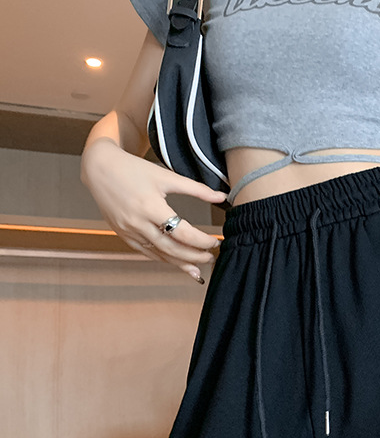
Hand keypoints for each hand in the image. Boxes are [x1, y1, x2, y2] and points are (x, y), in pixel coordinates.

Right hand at [81, 138, 227, 280]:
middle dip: (194, 256)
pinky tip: (176, 263)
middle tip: (211, 257)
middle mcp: (138, 222)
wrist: (99, 168)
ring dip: (180, 263)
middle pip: (172, 248)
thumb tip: (222, 196)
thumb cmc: (133, 169)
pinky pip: (147, 252)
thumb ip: (196, 188)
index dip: (201, 241)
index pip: (183, 233)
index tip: (214, 241)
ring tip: (198, 269)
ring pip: (159, 254)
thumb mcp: (166, 176)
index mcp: (150, 206)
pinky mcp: (123, 235)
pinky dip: (163, 259)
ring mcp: (129, 231)